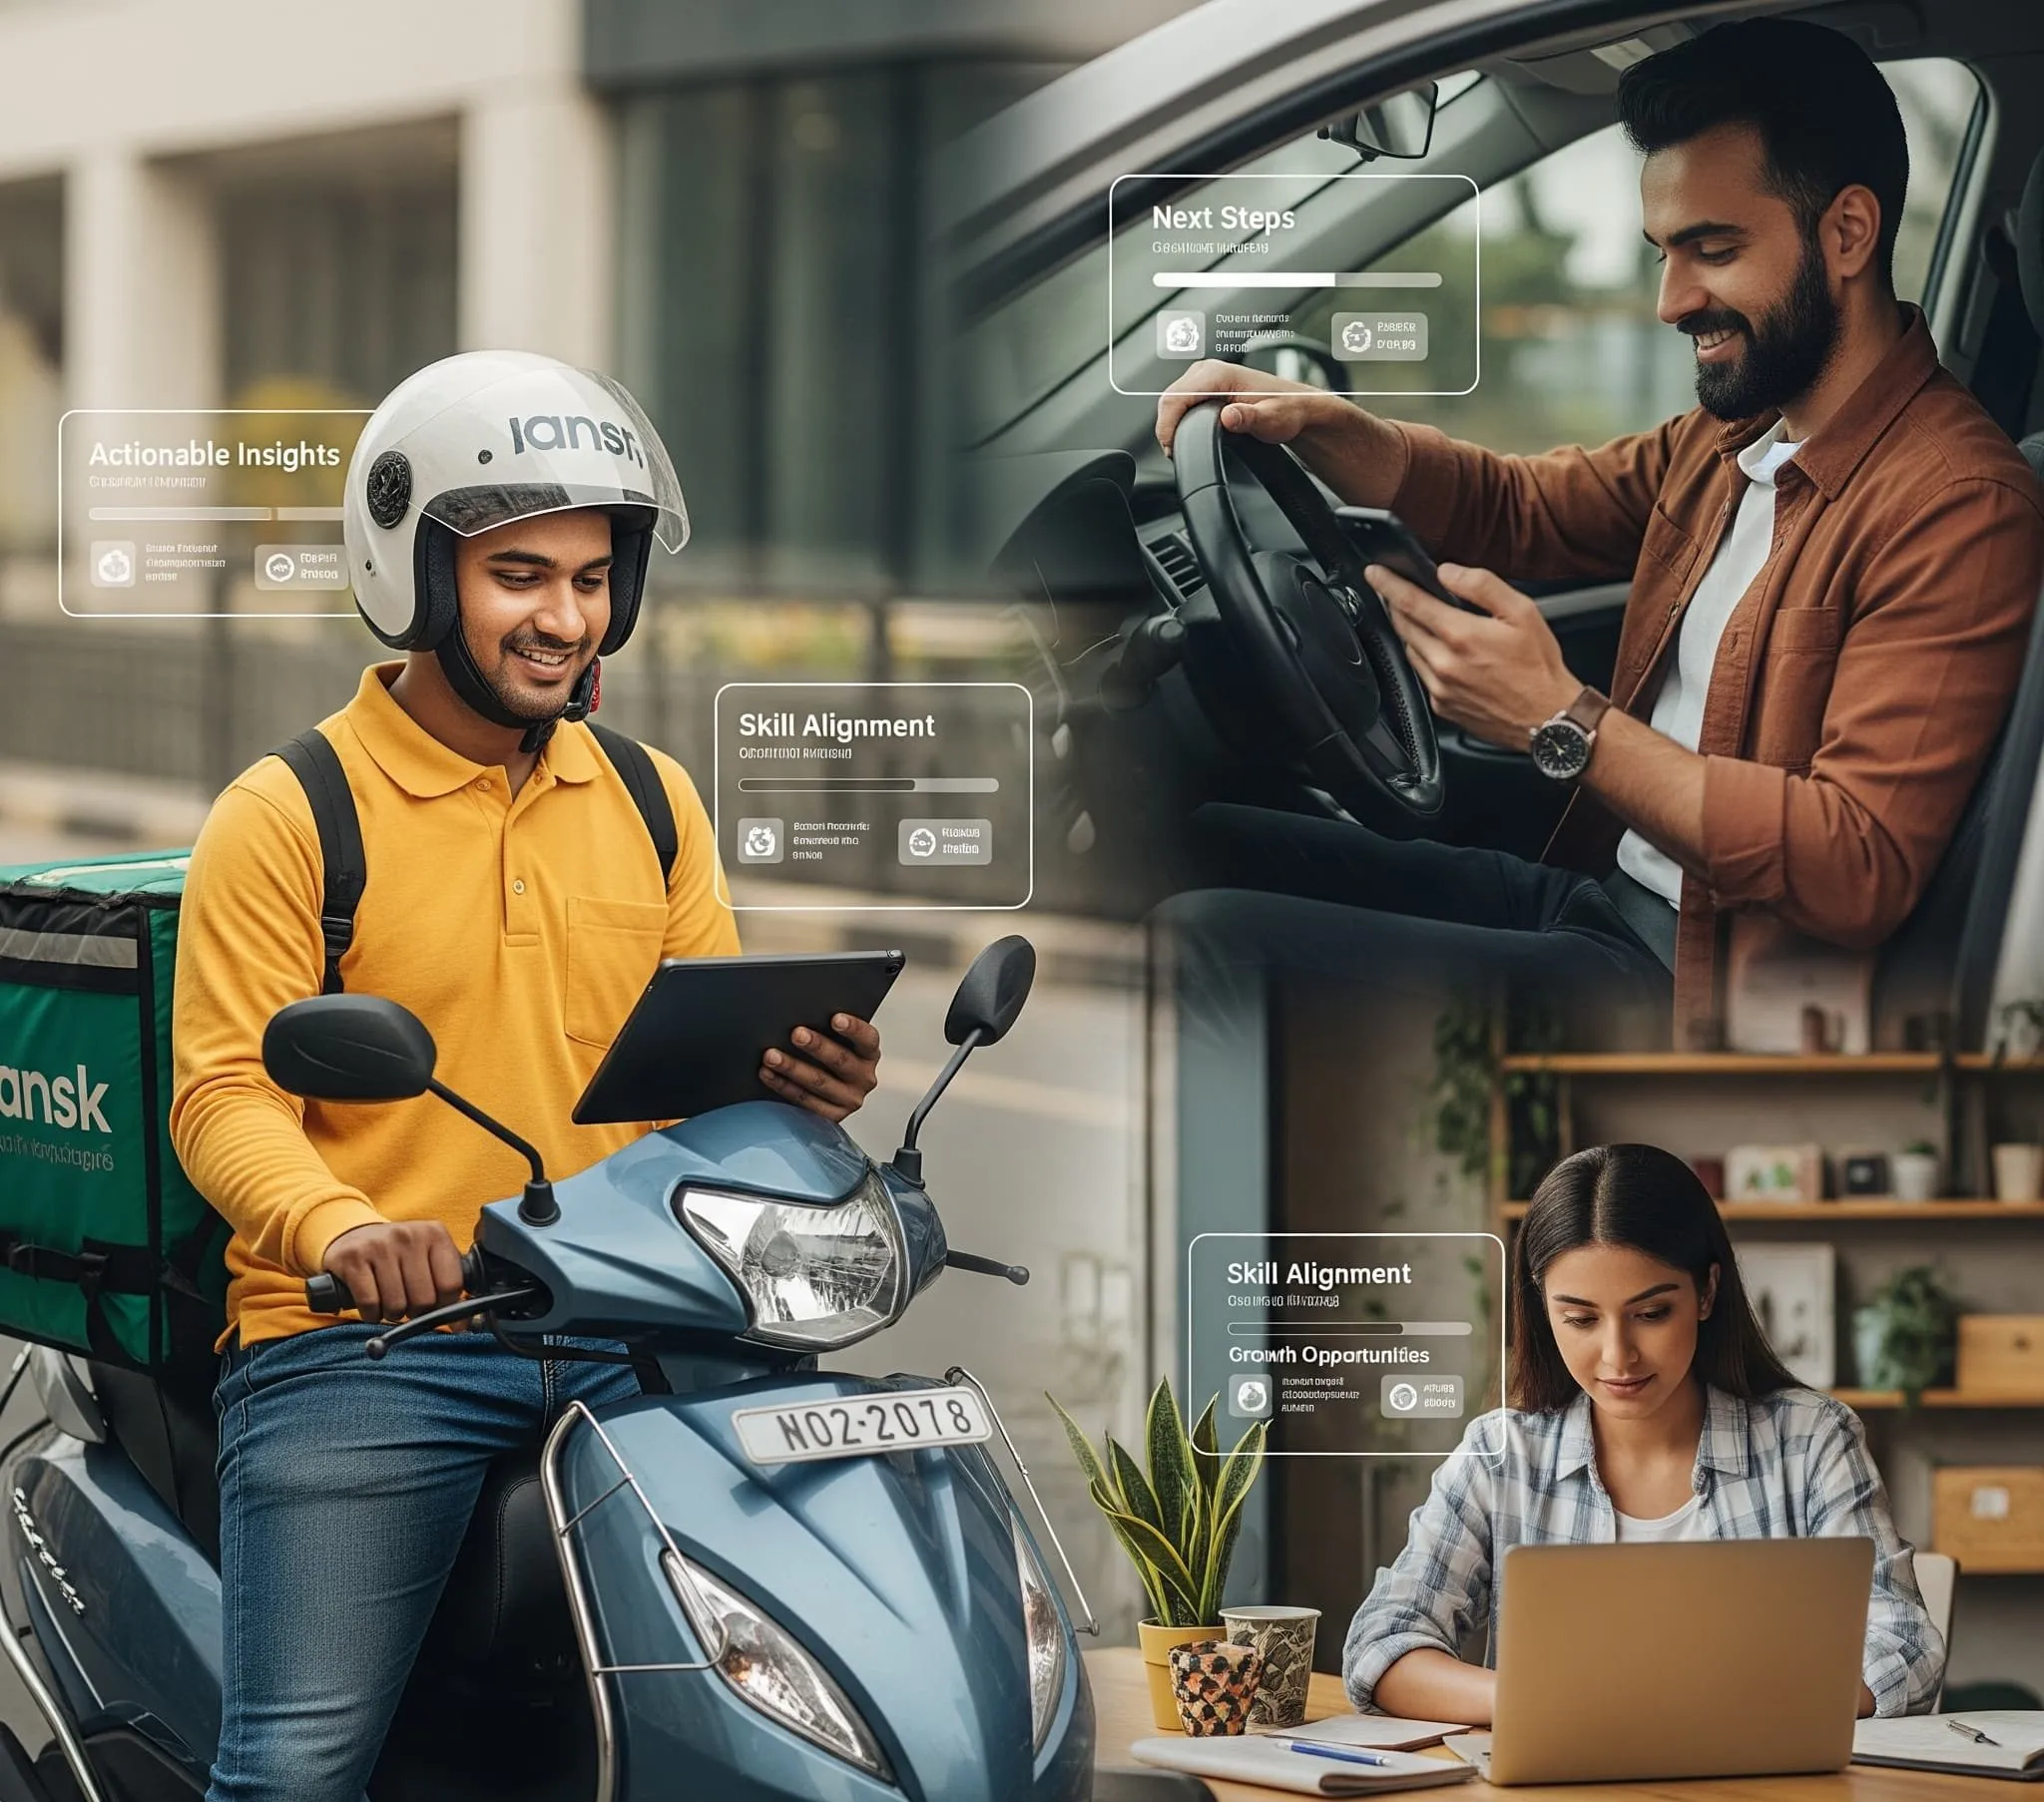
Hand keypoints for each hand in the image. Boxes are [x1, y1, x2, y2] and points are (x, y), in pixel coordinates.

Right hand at [322, 1220, 464, 1324]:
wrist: (353, 1238)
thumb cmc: (398, 1256)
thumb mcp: (428, 1260)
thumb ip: (449, 1287)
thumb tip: (462, 1325)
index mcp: (435, 1234)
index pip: (451, 1285)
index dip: (445, 1306)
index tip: (436, 1308)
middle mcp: (409, 1235)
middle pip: (424, 1299)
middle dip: (416, 1312)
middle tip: (408, 1304)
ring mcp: (379, 1245)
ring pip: (397, 1305)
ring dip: (393, 1314)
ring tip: (389, 1301)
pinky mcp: (353, 1258)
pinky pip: (370, 1304)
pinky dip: (371, 1314)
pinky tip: (372, 1302)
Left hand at [758, 1014, 881, 1121]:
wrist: (823, 1087)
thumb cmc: (826, 1054)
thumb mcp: (835, 1040)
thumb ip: (825, 1028)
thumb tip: (799, 1011)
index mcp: (868, 1054)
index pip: (867, 1039)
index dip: (853, 1029)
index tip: (835, 1018)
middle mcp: (864, 1078)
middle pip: (841, 1061)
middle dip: (817, 1046)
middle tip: (796, 1034)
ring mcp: (849, 1100)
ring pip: (819, 1082)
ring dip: (792, 1067)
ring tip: (771, 1055)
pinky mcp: (831, 1116)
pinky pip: (805, 1101)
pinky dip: (783, 1086)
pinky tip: (767, 1073)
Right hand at [1154, 360, 1342, 457]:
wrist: (1296, 407)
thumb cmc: (1286, 410)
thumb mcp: (1270, 419)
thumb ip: (1248, 418)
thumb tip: (1227, 417)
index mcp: (1219, 373)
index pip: (1176, 397)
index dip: (1167, 425)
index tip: (1171, 448)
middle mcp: (1208, 370)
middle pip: (1168, 398)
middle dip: (1166, 427)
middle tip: (1175, 453)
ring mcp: (1203, 376)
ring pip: (1171, 400)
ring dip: (1171, 424)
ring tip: (1180, 446)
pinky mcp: (1203, 386)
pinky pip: (1179, 402)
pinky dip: (1177, 419)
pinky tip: (1187, 434)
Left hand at [1369, 560, 1580, 751]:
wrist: (1548, 718)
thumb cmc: (1539, 667)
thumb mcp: (1522, 612)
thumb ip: (1481, 586)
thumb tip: (1447, 572)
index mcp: (1461, 636)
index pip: (1410, 602)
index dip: (1388, 584)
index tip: (1374, 573)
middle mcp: (1443, 664)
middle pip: (1403, 626)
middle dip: (1396, 605)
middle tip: (1397, 592)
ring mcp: (1439, 688)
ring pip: (1409, 650)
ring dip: (1410, 632)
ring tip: (1424, 619)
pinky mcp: (1441, 706)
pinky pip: (1421, 674)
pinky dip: (1424, 657)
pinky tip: (1441, 651)